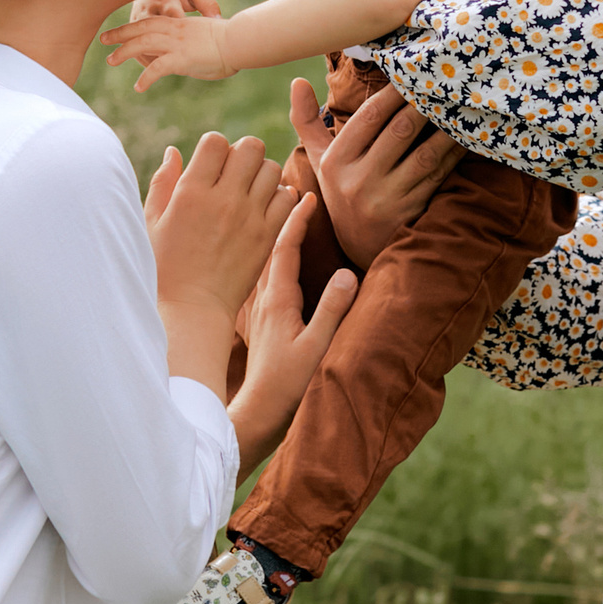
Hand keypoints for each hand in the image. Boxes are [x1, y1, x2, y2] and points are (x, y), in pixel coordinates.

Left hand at [101, 14, 235, 89]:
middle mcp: (174, 30)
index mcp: (180, 23)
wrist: (241, 40)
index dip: (133, 26)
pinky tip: (138, 87)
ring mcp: (176, 43)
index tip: (119, 32)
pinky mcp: (181, 58)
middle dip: (120, 33)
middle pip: (140, 28)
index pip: (151, 21)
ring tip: (111, 60)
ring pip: (142, 44)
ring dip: (124, 52)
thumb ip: (193, 44)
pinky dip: (145, 77)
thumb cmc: (231, 41)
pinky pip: (157, 67)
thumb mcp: (206, 37)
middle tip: (103, 40)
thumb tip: (188, 56)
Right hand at [145, 132, 294, 324]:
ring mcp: (249, 217)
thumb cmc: (165, 266)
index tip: (210, 165)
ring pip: (272, 169)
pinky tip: (264, 206)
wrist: (193, 308)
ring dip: (262, 174)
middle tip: (234, 173)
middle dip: (243, 153)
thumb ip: (163, 183)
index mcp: (190, 192)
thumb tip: (174, 151)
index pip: (215, 141)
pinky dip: (279, 196)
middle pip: (251, 147)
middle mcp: (223, 199)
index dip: (214, 147)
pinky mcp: (267, 235)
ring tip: (250, 190)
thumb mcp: (152, 223)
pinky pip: (286, 198)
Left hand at [227, 195, 357, 467]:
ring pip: (263, 261)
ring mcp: (259, 311)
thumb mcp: (316, 348)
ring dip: (273, 235)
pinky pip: (262, 278)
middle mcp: (263, 299)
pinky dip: (269, 259)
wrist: (256, 414)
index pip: (284, 248)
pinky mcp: (259, 323)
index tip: (306, 195)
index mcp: (278, 300)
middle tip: (289, 189)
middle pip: (269, 246)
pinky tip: (274, 259)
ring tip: (281, 213)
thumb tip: (346, 273)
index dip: (296, 220)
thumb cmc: (287, 386)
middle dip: (279, 216)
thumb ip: (331, 311)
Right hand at [291, 78, 463, 267]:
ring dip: (445, 128)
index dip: (394, 93)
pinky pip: (437, 175)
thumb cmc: (341, 190)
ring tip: (458, 106)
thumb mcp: (319, 159)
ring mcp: (386, 200)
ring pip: (425, 154)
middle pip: (400, 131)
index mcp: (335, 162)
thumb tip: (296, 81)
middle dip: (424, 105)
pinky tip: (464, 137)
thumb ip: (306, 121)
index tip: (412, 74)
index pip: (369, 117)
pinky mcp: (410, 213)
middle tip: (443, 84)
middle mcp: (357, 181)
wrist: (358, 248)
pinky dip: (453, 154)